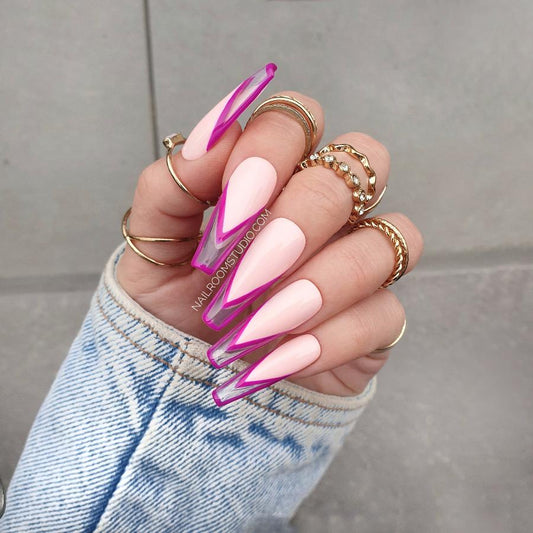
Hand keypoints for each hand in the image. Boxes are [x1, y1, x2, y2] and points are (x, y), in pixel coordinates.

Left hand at [116, 89, 422, 397]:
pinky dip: (331, 340)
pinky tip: (280, 359)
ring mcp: (359, 261)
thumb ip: (169, 187)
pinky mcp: (376, 319)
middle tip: (244, 275)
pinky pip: (385, 314)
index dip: (271, 150)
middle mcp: (328, 210)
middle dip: (299, 219)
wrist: (194, 373)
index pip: (298, 117)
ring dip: (318, 285)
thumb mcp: (153, 248)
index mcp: (275, 176)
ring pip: (385, 241)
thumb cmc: (177, 302)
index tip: (231, 208)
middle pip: (357, 167)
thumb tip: (212, 136)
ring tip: (256, 327)